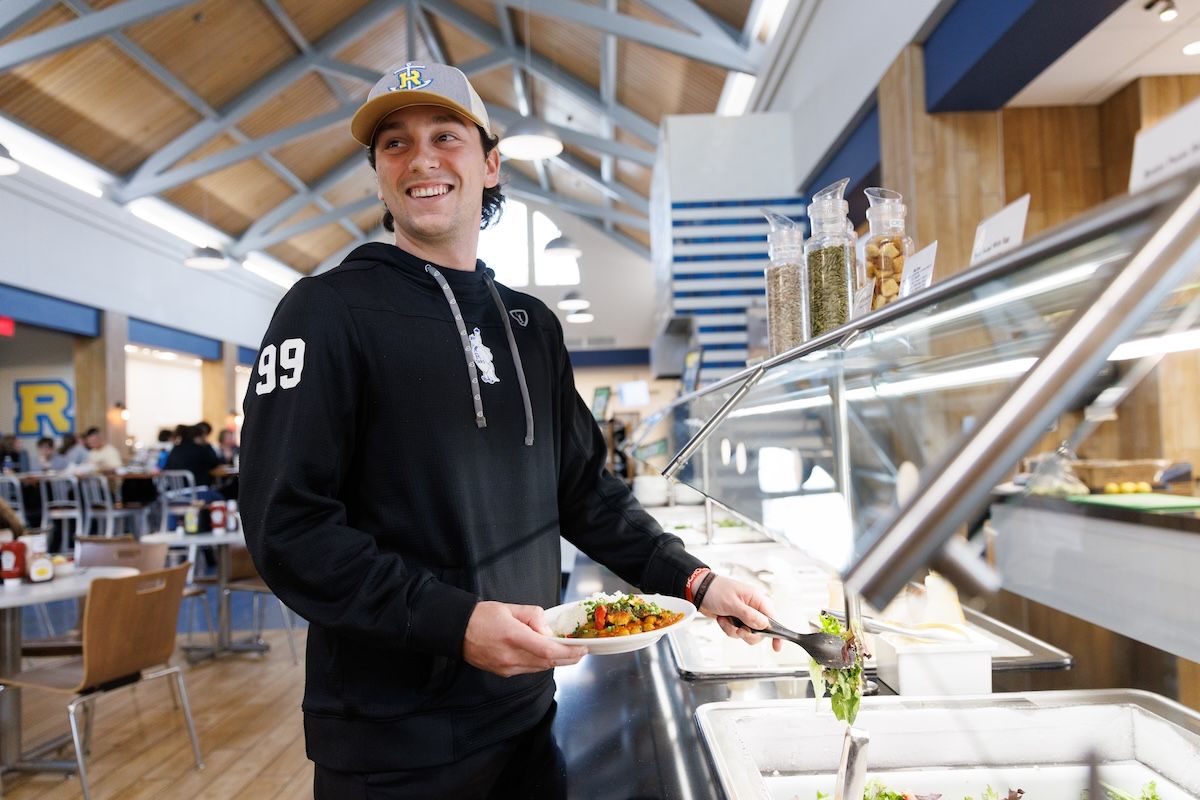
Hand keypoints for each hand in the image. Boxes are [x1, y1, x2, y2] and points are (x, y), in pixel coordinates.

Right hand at [463, 601, 586, 676]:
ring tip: (568, 653)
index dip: (569, 651)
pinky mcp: (503, 673)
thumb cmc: (482, 616)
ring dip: (556, 662)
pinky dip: (541, 663)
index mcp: (513, 637)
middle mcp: (511, 656)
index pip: (548, 650)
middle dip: (568, 658)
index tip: (582, 648)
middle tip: (581, 652)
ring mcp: (506, 668)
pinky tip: (546, 655)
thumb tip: (549, 631)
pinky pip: (529, 670)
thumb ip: (534, 616)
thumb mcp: (511, 607)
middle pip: (547, 662)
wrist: (457, 630)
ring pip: (540, 668)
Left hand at [698, 575, 782, 651]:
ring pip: (747, 633)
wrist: (699, 590)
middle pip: (760, 630)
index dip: (776, 633)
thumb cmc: (715, 590)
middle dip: (748, 633)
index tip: (776, 647)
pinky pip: (736, 631)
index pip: (773, 619)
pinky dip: (727, 628)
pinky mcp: (735, 619)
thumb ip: (749, 615)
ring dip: (734, 630)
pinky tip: (721, 619)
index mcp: (757, 599)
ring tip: (725, 620)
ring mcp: (744, 614)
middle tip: (738, 630)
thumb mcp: (732, 603)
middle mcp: (753, 608)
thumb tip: (765, 625)